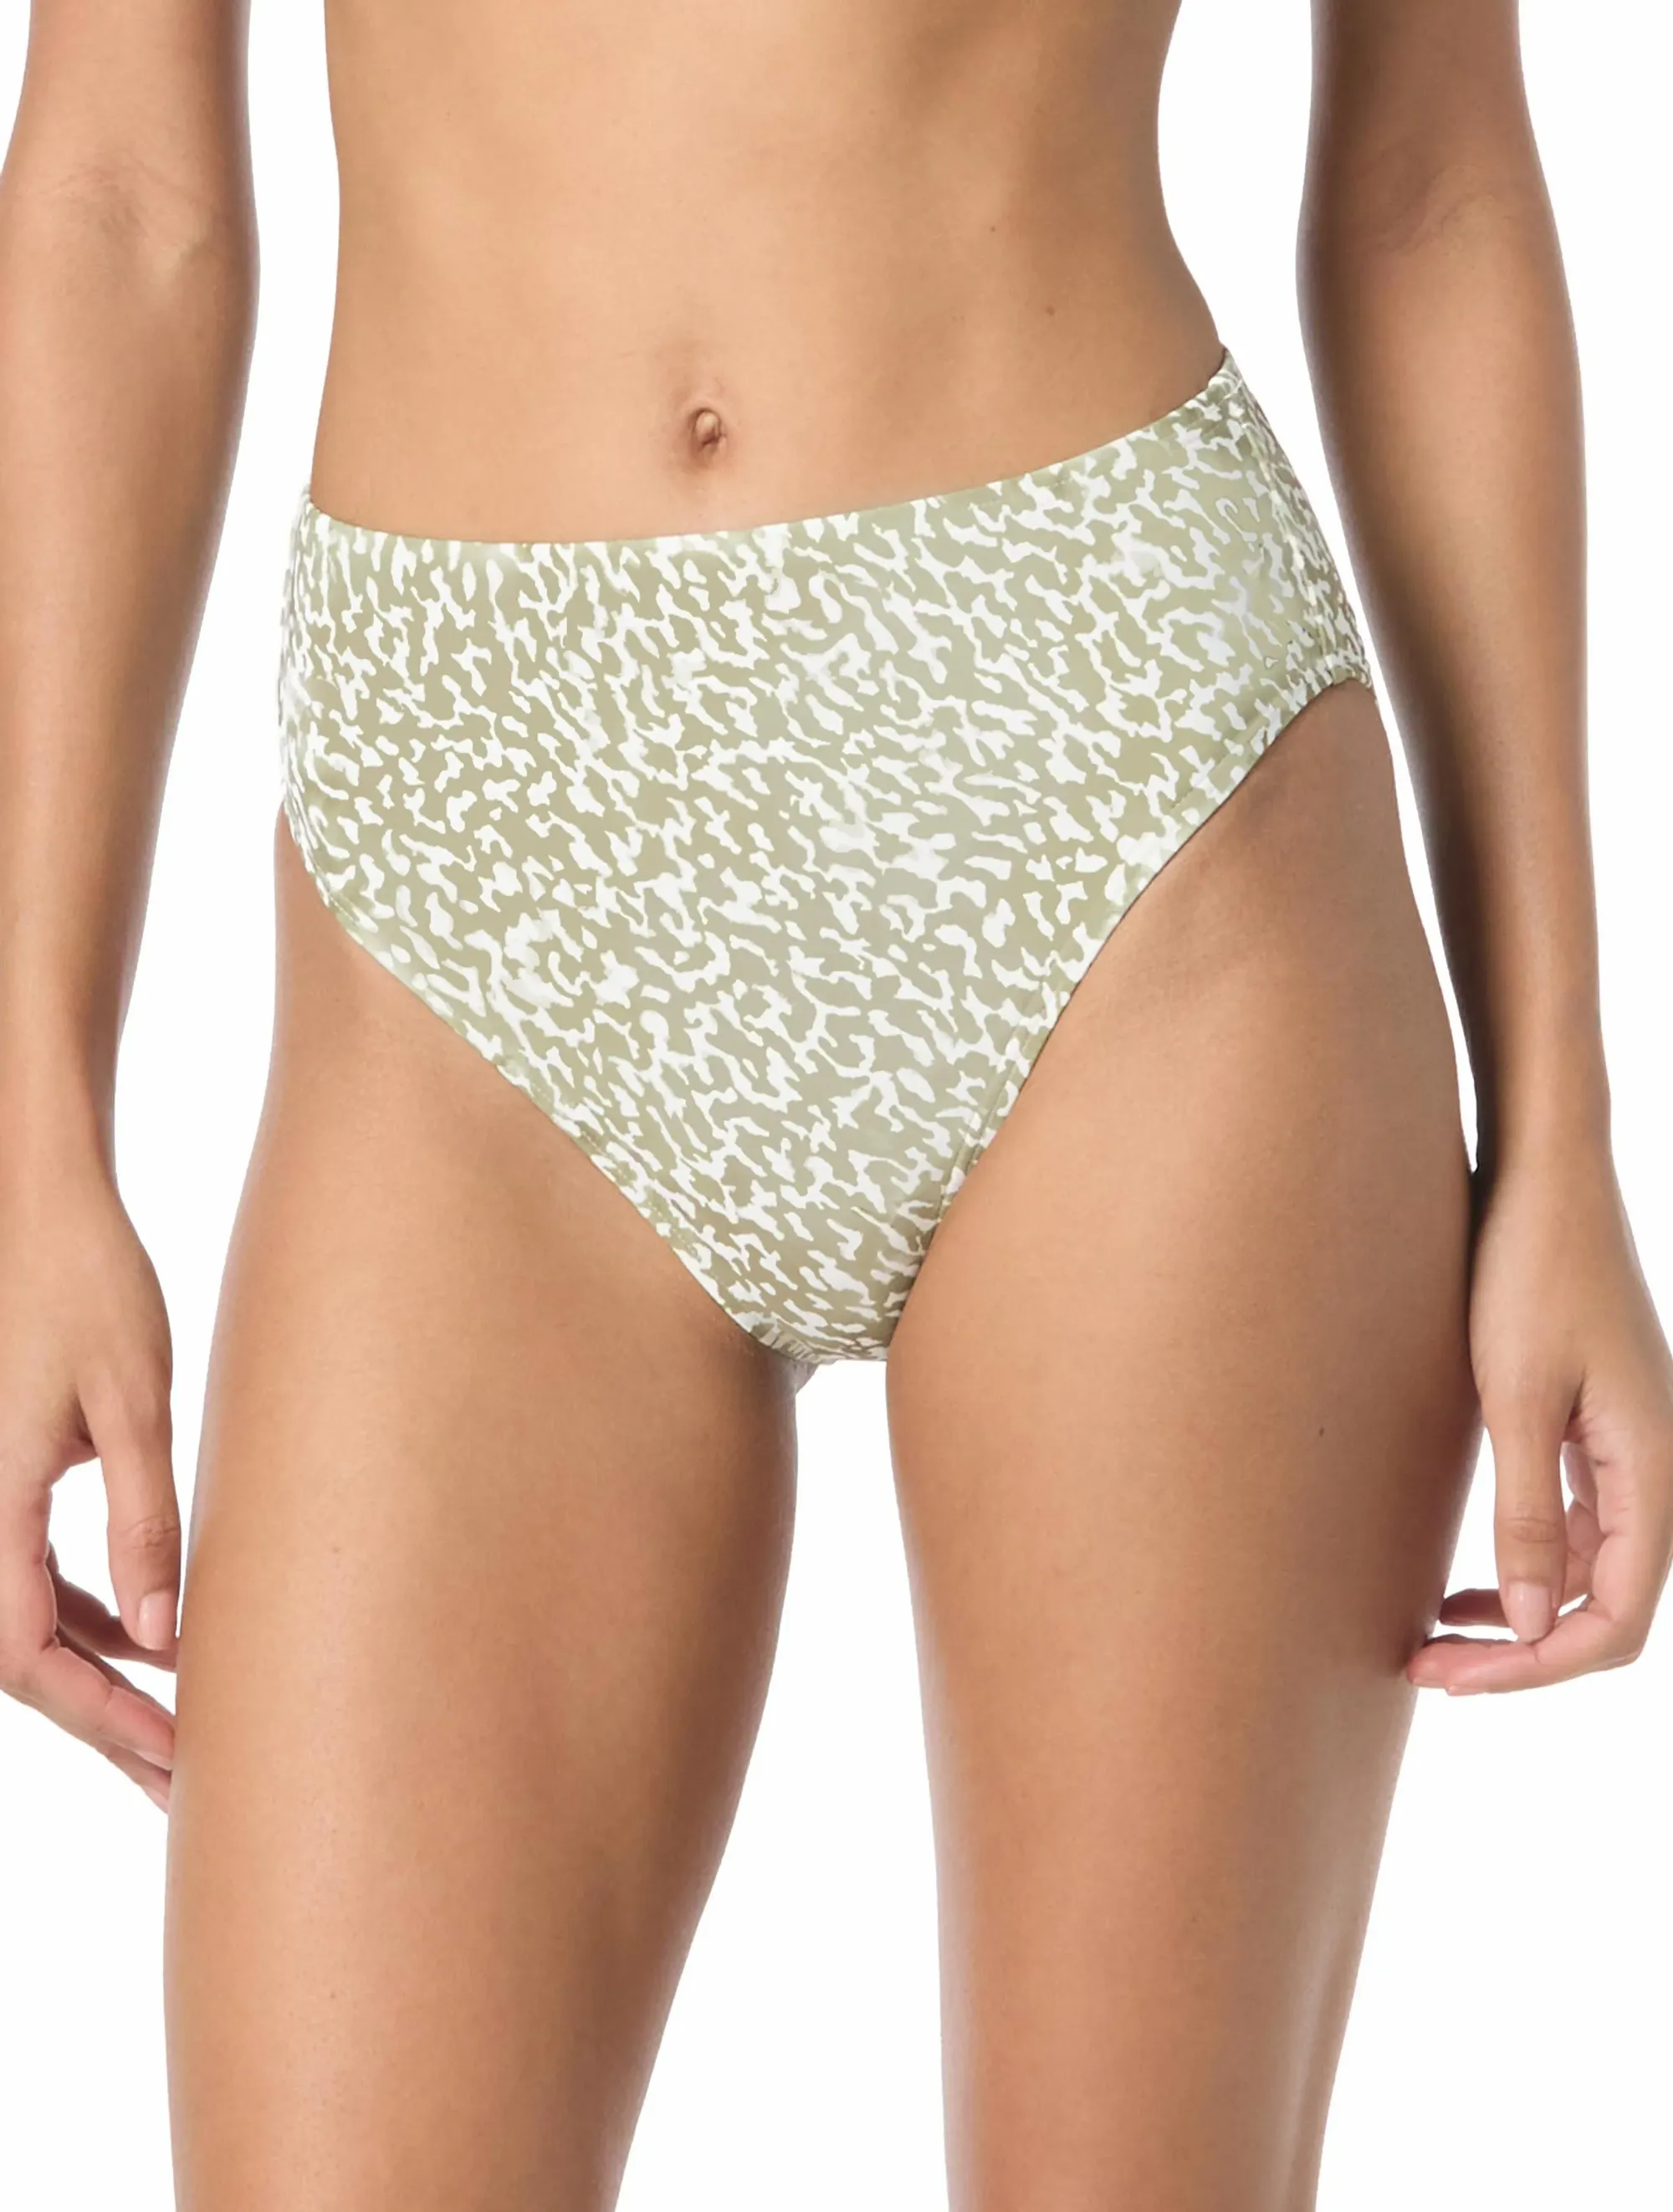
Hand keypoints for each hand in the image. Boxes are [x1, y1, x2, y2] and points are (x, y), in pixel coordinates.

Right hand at [0, 1167, 178, 1807]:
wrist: (45, 1209)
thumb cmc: (89, 1286)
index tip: (169, 1758)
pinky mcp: (9, 1480)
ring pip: (33, 1623)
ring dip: (101, 1680)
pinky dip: (94, 1618)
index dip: (98, 1716)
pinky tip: (153, 1639)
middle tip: (185, 1786)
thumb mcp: (135, 1401)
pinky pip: (38, 1578)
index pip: (28, 1649)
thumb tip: (169, 1635)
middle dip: (105, 1725)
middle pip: (28, 1656)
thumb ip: (146, 1515)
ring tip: (178, 1733)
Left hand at [1411, 1148, 1672, 1692]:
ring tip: (1437, 1635)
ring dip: (1523, 1614)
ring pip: (1592, 1571)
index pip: (1618, 1618)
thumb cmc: (1528, 1268)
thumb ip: (1527, 1514)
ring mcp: (1630, 1446)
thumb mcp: (1515, 1395)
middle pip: (1607, 1606)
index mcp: (1651, 1468)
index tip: (1452, 1674)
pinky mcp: (1597, 1424)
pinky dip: (1528, 1564)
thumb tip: (1531, 1622)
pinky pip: (1578, 1525)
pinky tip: (1470, 1578)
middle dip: (1522, 1652)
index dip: (1539, 1665)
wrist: (1545, 1174)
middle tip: (1427, 1668)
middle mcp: (1654, 1466)